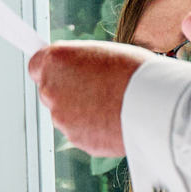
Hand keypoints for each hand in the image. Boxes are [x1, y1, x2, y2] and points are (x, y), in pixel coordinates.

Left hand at [28, 40, 148, 156]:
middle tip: (97, 88)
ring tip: (113, 104)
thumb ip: (81, 63)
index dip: (51, 69)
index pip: (36, 66)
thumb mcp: (104, 53)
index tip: (60, 72)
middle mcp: (50, 89)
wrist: (154, 105)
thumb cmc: (135, 71)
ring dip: (82, 111)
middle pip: (51, 91)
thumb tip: (76, 70)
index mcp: (55, 61)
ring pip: (66, 114)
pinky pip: (81, 132)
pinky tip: (116, 119)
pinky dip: (93, 128)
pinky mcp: (75, 139)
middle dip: (68, 91)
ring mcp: (61, 117)